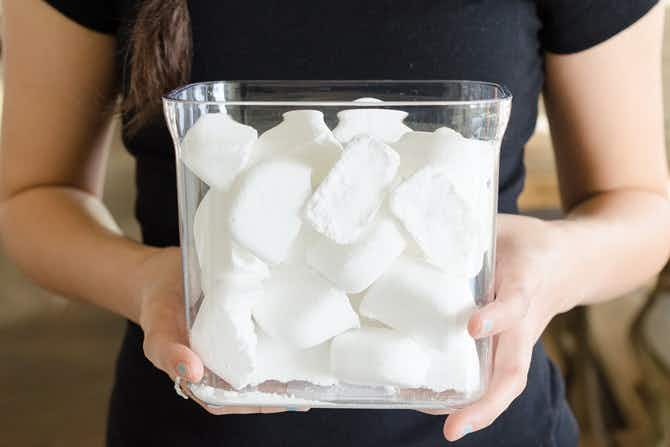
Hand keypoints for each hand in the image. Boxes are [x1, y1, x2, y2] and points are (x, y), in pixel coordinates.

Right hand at [135, 246, 301, 413]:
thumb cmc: (158, 307)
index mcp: (201, 375)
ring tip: (315, 366)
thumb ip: (168, 352)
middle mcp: (221, 362)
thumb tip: (193, 372)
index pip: (231, 400)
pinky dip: (280, 334)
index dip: (258, 404)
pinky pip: (263, 331)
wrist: (160, 273)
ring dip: (286, 364)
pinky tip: (301, 332)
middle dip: (282, 387)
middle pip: (253, 384)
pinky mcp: (244, 319)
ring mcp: (235, 342)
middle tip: (311, 385)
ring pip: (263, 361)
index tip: (287, 402)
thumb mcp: (157, 329)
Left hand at [441, 214, 572, 440]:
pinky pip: (497, 376)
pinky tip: (439, 404)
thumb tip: (411, 227)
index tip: (471, 326)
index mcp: (524, 281)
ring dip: (479, 410)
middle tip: (454, 427)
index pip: (513, 302)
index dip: (495, 316)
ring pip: (507, 382)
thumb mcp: (499, 227)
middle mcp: (524, 320)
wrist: (570, 261)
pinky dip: (473, 395)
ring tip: (447, 428)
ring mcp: (521, 340)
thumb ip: (463, 231)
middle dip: (486, 401)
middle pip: (513, 369)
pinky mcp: (514, 348)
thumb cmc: (525, 243)